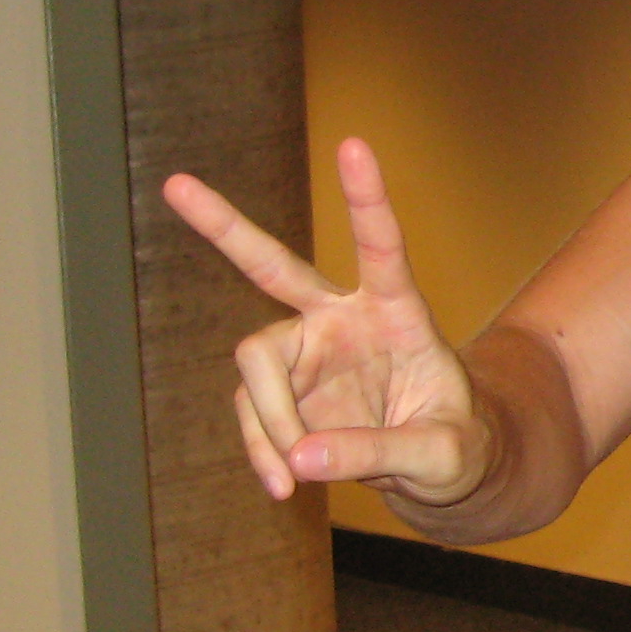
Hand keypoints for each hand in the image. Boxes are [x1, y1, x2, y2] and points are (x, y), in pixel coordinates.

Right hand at [162, 138, 493, 508]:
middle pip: (274, 268)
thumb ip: (383, 454)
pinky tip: (283, 486)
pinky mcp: (283, 389)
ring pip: (256, 368)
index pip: (382, 248)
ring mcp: (307, 352)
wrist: (442, 469)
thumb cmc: (457, 447)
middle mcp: (343, 320)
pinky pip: (255, 416)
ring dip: (269, 425)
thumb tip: (300, 458)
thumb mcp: (443, 456)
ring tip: (293, 481)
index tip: (353, 146)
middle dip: (224, 228)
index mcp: (399, 313)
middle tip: (173, 184)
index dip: (367, 200)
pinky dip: (263, 453)